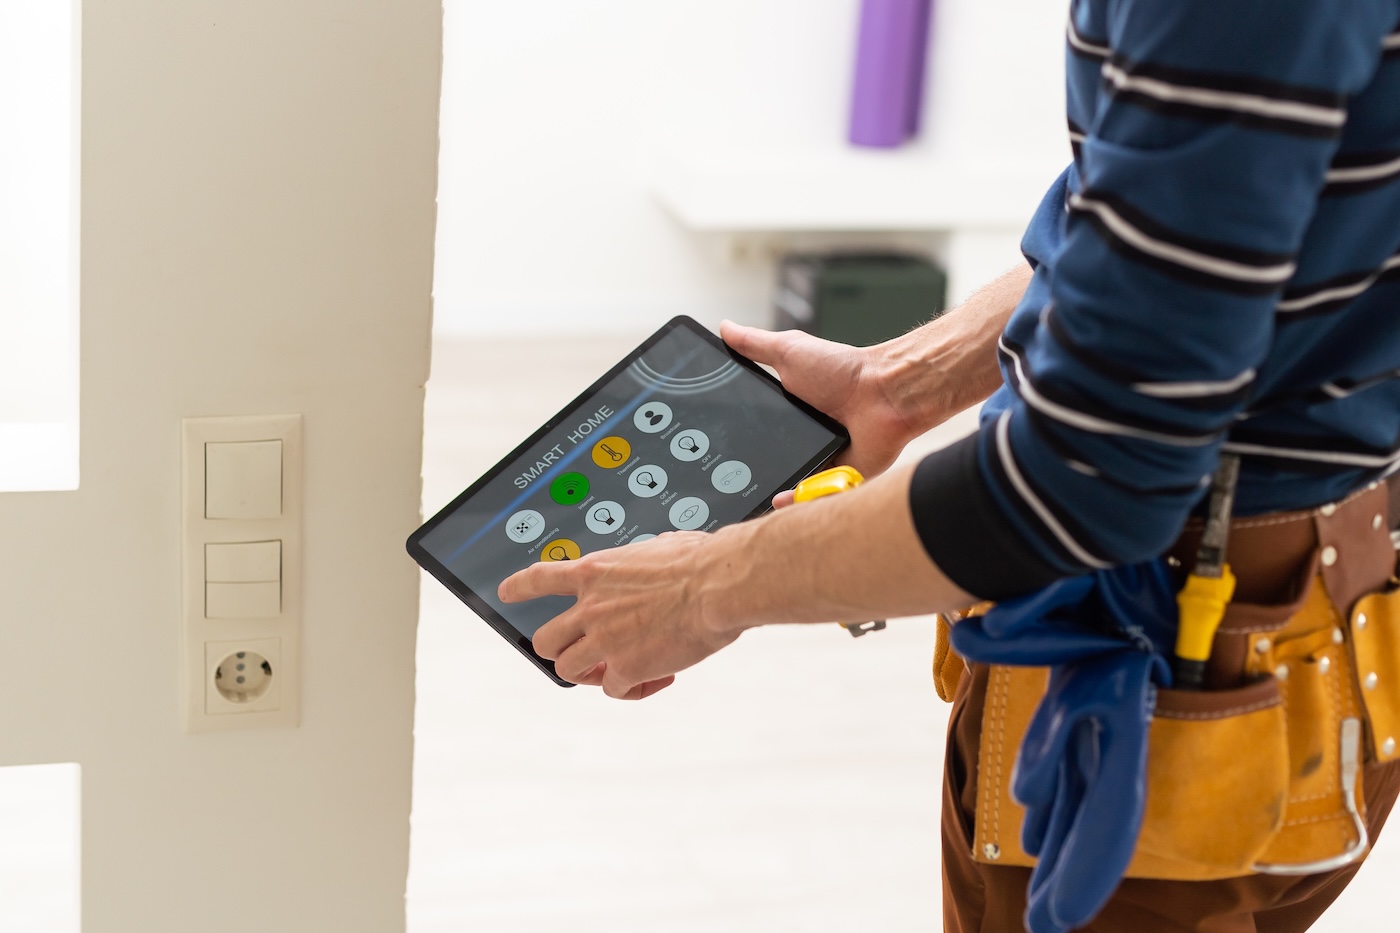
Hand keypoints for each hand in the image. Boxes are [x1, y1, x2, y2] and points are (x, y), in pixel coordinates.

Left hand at [498, 530, 744, 698]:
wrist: (717, 586)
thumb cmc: (701, 562)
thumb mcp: (661, 547)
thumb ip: (645, 560)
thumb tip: (660, 555)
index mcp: (597, 572)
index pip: (540, 579)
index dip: (519, 588)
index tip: (507, 592)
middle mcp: (592, 606)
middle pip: (546, 639)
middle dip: (560, 649)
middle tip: (586, 653)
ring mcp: (604, 639)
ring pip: (568, 669)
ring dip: (590, 673)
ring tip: (620, 671)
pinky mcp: (626, 667)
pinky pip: (614, 689)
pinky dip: (632, 689)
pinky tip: (657, 678)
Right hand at [721, 321, 919, 483]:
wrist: (884, 393)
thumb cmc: (843, 371)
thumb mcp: (790, 351)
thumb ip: (755, 344)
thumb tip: (724, 327)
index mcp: (790, 412)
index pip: (754, 430)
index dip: (733, 438)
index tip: (709, 445)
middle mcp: (803, 438)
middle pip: (767, 461)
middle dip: (747, 472)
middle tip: (724, 479)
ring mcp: (820, 459)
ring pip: (787, 483)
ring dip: (771, 489)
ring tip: (749, 495)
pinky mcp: (838, 478)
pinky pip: (813, 496)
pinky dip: (797, 499)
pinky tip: (780, 499)